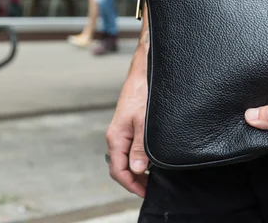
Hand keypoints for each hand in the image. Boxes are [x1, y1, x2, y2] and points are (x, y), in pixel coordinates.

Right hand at [105, 71, 148, 197]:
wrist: (142, 74)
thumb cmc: (142, 94)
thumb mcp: (144, 123)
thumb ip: (140, 147)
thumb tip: (138, 169)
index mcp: (116, 138)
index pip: (118, 170)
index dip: (131, 184)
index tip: (145, 192)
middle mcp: (116, 137)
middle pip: (120, 167)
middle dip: (134, 181)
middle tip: (150, 188)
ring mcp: (121, 132)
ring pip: (125, 158)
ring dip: (136, 170)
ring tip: (151, 178)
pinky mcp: (128, 126)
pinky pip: (129, 149)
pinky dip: (138, 159)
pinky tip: (150, 161)